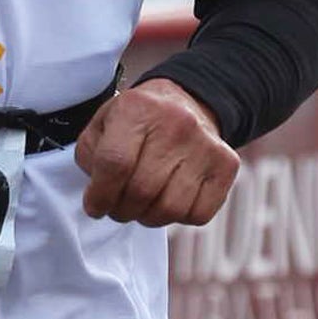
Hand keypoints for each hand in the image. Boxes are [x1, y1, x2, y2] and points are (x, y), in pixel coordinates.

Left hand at [72, 78, 239, 226]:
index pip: (115, 163)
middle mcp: (176, 123)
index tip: (95, 207)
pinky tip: (169, 199)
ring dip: (148, 217)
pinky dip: (178, 217)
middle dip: (121, 210)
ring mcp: (205, 145)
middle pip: (142, 190)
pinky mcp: (226, 165)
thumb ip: (92, 155)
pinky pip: (198, 214)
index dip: (100, 194)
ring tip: (141, 205)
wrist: (187, 101)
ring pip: (170, 208)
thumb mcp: (104, 122)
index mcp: (138, 108)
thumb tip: (97, 195)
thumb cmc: (139, 119)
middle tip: (116, 207)